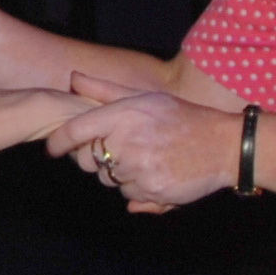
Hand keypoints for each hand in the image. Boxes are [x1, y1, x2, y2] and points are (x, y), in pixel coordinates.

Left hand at [45, 71, 234, 212]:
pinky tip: (156, 172)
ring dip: (120, 173)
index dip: (59, 142)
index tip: (53, 148)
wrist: (222, 144)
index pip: (74, 132)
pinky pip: (129, 196)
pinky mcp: (152, 191)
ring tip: (145, 157)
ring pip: (109, 180)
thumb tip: (72, 78)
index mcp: (123, 115)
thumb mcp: (143, 97)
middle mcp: (127, 142)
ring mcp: (139, 169)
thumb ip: (103, 89)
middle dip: (96, 157)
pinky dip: (137, 188)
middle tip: (119, 149)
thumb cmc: (180, 116)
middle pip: (87, 161)